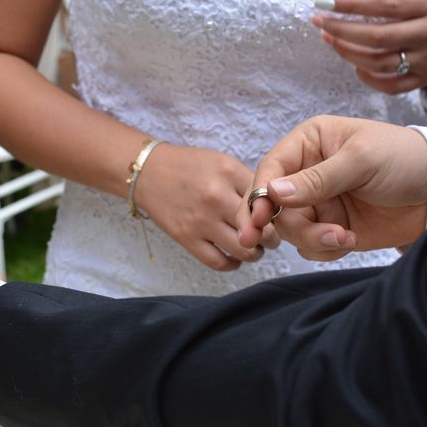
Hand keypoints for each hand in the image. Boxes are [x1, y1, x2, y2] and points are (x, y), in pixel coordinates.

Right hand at [136, 144, 279, 270]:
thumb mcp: (222, 162)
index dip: (277, 212)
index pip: (268, 200)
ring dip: (255, 253)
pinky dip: (232, 264)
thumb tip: (274, 208)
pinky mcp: (186, 238)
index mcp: (229, 173)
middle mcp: (216, 197)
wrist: (148, 172)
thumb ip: (247, 183)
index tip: (276, 216)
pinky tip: (234, 257)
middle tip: (269, 236)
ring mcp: (201, 220)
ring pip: (244, 250)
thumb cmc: (189, 166)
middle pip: (261, 228)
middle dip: (271, 236)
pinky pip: (219, 262)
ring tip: (254, 248)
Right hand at [237, 116, 426, 260]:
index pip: (270, 169)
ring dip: (314, 239)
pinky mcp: (329, 227)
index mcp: (307, 145)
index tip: (259, 219)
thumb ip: (317, 178)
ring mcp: (316, 203)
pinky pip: (310, 246)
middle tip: (312, 237)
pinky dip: (325, 249)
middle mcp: (305, 174)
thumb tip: (273, 192)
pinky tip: (350, 240)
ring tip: (344, 237)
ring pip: (291, 230)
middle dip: (292, 225)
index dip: (260, 195)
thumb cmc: (404, 159)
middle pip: (275, 206)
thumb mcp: (361, 160)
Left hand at [311, 0, 426, 93]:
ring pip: (379, 62)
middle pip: (376, 37)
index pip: (383, 6)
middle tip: (319, 22)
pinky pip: (393, 86)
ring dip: (348, 53)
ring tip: (331, 40)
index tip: (325, 2)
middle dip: (341, 30)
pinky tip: (356, 66)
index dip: (351, 5)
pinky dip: (370, 79)